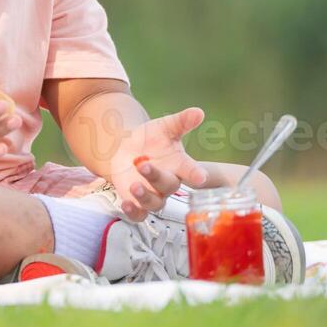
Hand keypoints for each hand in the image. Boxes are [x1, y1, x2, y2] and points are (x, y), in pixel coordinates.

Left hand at [107, 107, 209, 221]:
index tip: (201, 177)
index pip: (192, 171)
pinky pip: (138, 214)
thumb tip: (198, 112)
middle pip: (168, 186)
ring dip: (145, 197)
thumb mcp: (164, 127)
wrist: (126, 149)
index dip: (197, 174)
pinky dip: (133, 212)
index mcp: (180, 165)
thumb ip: (181, 121)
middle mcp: (168, 182)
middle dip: (157, 177)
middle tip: (144, 165)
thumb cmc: (151, 138)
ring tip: (134, 186)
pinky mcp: (137, 202)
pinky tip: (125, 204)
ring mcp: (153, 194)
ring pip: (154, 203)